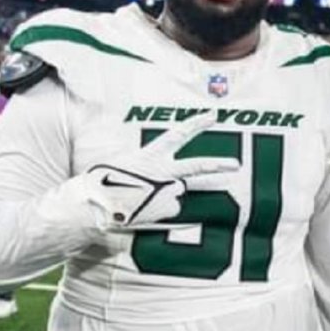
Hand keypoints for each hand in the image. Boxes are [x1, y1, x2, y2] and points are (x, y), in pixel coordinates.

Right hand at [82, 113, 240, 229]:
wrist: (93, 209)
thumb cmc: (101, 184)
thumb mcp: (120, 164)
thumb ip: (142, 164)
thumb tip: (149, 171)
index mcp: (150, 157)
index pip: (178, 135)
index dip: (196, 124)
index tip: (213, 115)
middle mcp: (162, 174)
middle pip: (195, 168)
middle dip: (217, 165)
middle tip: (236, 164)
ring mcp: (164, 195)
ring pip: (174, 194)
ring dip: (163, 195)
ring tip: (140, 198)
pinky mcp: (163, 214)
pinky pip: (168, 211)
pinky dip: (160, 211)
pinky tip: (143, 211)